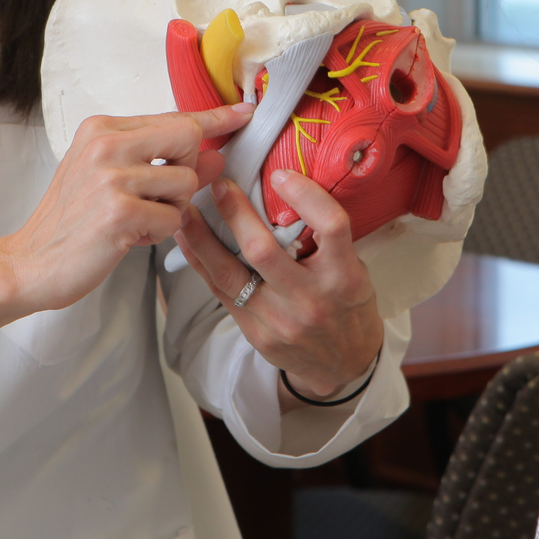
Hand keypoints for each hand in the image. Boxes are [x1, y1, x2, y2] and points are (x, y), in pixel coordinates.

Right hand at [0, 103, 251, 331]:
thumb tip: (215, 155)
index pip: (173, 115)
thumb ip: (161, 162)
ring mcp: (111, 176)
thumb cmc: (71, 222)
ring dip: (172, 209)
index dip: (215, 116)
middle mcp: (105, 144)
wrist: (29, 263)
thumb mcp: (112, 180)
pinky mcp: (118, 212)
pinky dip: (159, 234)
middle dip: (188, 171)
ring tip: (137, 220)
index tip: (245, 112)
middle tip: (158, 196)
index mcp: (101, 129)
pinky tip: (129, 237)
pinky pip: (174, 219)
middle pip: (188, 138)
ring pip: (187, 182)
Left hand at [174, 169, 384, 404]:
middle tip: (219, 185)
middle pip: (263, 251)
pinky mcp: (257, 334)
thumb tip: (280, 192)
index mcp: (343, 275)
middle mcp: (311, 298)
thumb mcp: (352, 269)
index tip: (281, 175)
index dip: (306, 196)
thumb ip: (323, 239)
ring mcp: (280, 320)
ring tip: (186, 211)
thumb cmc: (348, 304)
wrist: (345, 363)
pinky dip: (202, 264)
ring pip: (230, 274)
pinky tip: (188, 242)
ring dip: (202, 239)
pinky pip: (221, 293)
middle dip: (235, 213)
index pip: (330, 226)